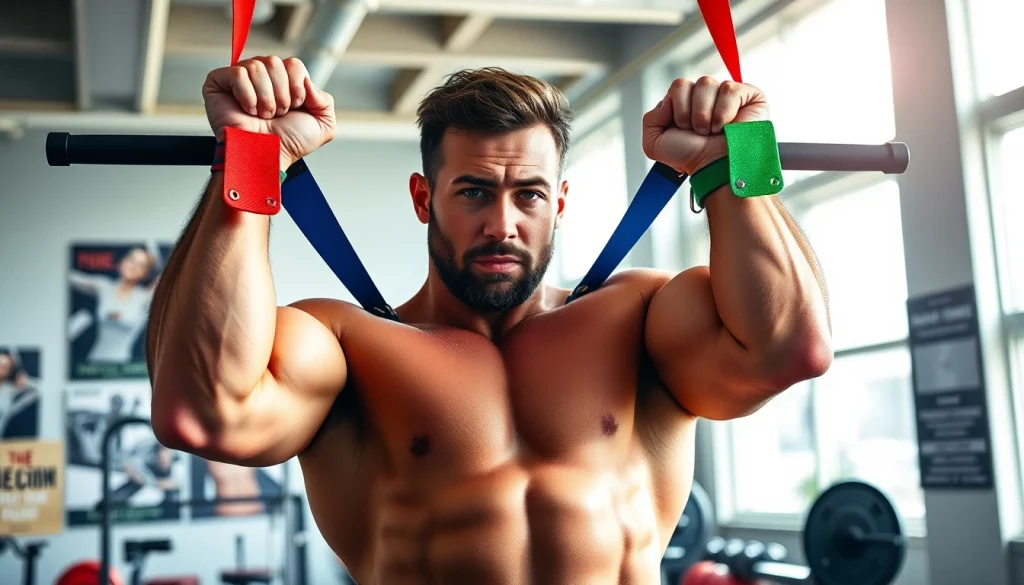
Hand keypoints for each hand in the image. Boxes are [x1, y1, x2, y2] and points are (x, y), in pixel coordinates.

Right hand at [202, 56, 336, 169]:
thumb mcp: (323, 125)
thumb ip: (326, 100)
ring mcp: (239, 80)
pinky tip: (247, 110)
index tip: (294, 107)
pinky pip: (237, 73)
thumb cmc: (288, 144)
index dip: (297, 85)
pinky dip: (247, 95)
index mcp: (283, 83)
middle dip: (281, 93)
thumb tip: (307, 81)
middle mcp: (262, 78)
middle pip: (275, 61)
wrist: (266, 156)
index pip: (293, 63)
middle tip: (276, 114)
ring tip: (262, 115)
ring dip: (265, 97)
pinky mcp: (218, 83)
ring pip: (257, 66)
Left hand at [642, 76, 768, 175]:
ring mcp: (726, 93)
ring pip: (706, 83)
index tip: (684, 129)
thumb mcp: (655, 144)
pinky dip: (724, 112)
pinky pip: (729, 89)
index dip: (677, 110)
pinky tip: (727, 126)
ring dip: (704, 115)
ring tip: (712, 131)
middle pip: (686, 84)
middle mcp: (705, 95)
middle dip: (688, 113)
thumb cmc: (690, 157)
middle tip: (698, 132)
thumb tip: (667, 100)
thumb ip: (650, 118)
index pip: (677, 87)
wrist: (714, 168)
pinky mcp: (748, 95)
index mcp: (685, 101)